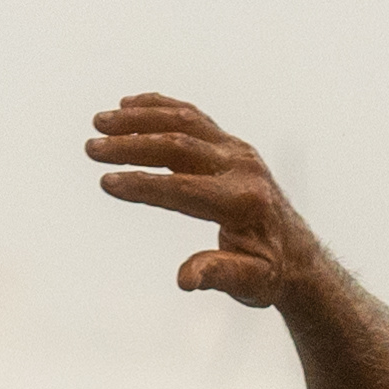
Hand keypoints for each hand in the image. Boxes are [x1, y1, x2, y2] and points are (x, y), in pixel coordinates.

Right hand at [84, 94, 326, 311]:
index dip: (143, 184)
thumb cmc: (268, 272)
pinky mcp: (230, 145)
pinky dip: (160, 107)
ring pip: (184, 122)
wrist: (297, 254)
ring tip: (100, 122)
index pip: (183, 188)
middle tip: (91, 148)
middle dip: (131, 145)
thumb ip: (218, 275)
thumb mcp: (249, 283)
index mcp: (242, 202)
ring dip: (140, 118)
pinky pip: (193, 117)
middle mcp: (241, 168)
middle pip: (179, 146)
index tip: (107, 182)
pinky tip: (129, 105)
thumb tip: (185, 280)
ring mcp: (237, 151)